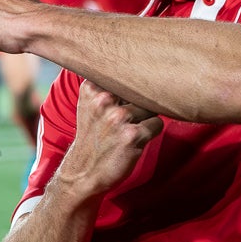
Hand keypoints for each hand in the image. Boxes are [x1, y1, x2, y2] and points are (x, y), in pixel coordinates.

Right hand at [55, 83, 162, 197]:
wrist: (83, 173)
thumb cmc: (94, 137)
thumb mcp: (91, 104)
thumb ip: (109, 85)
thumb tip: (145, 67)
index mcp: (91, 88)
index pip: (127, 73)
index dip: (131, 85)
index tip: (125, 95)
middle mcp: (103, 100)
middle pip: (141, 90)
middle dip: (138, 104)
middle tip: (123, 121)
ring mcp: (117, 117)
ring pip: (150, 107)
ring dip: (143, 120)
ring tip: (124, 133)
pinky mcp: (131, 135)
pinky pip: (157, 124)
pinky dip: (150, 133)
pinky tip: (132, 142)